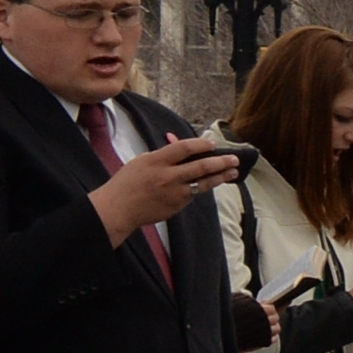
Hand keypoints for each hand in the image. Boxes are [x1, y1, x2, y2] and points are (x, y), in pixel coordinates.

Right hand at [93, 132, 238, 241]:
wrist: (118, 209)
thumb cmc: (127, 183)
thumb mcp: (141, 161)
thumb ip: (163, 154)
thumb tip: (180, 143)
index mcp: (156, 161)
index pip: (184, 148)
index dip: (201, 144)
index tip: (213, 143)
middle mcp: (168, 176)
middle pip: (201, 166)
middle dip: (221, 162)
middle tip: (234, 159)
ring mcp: (174, 192)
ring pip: (204, 183)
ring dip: (221, 176)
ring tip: (233, 172)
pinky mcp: (178, 205)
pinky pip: (194, 194)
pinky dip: (202, 187)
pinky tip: (211, 183)